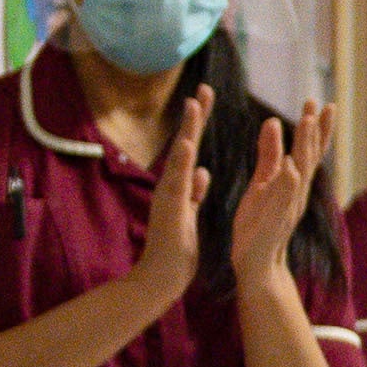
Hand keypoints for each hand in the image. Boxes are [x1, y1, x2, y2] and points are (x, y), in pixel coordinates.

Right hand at [134, 83, 212, 303]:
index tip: (206, 97)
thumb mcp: (189, 213)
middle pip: (184, 144)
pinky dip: (183, 164)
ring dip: (187, 131)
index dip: (198, 122)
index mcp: (179, 185)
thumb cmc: (175, 249)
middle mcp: (171, 185)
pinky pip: (177, 184)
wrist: (160, 277)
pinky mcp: (170, 210)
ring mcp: (168, 196)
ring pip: (179, 158)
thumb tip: (202, 172)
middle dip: (194, 116)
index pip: (191, 147)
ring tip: (195, 105)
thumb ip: (193, 191)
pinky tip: (189, 144)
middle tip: (204, 88)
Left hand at [230, 98, 334, 279]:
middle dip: (316, 131)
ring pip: (300, 172)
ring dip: (305, 148)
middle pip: (310, 157)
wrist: (257, 263)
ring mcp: (287, 206)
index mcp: (294, 183)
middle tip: (321, 104)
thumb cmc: (259, 223)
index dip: (316, 128)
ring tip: (307, 123)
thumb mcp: (263, 182)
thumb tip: (273, 122)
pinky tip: (291, 167)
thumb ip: (269, 154)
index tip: (319, 102)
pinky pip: (284, 199)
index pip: (308, 150)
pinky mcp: (273, 220)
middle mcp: (296, 193)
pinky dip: (289, 183)